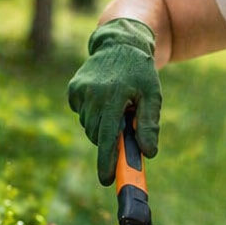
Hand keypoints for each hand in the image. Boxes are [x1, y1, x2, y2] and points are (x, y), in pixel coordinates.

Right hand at [65, 18, 161, 184]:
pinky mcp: (73, 89)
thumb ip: (149, 124)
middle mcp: (93, 93)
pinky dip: (93, 113)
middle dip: (110, 140)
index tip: (106, 180)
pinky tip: (104, 98)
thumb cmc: (140, 72)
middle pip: (98, 135)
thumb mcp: (152, 95)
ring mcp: (80, 90)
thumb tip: (149, 152)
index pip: (108, 136)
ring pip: (89, 126)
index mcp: (114, 95)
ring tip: (116, 107)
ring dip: (102, 125)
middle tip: (124, 129)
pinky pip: (82, 114)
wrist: (120, 44)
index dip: (106, 161)